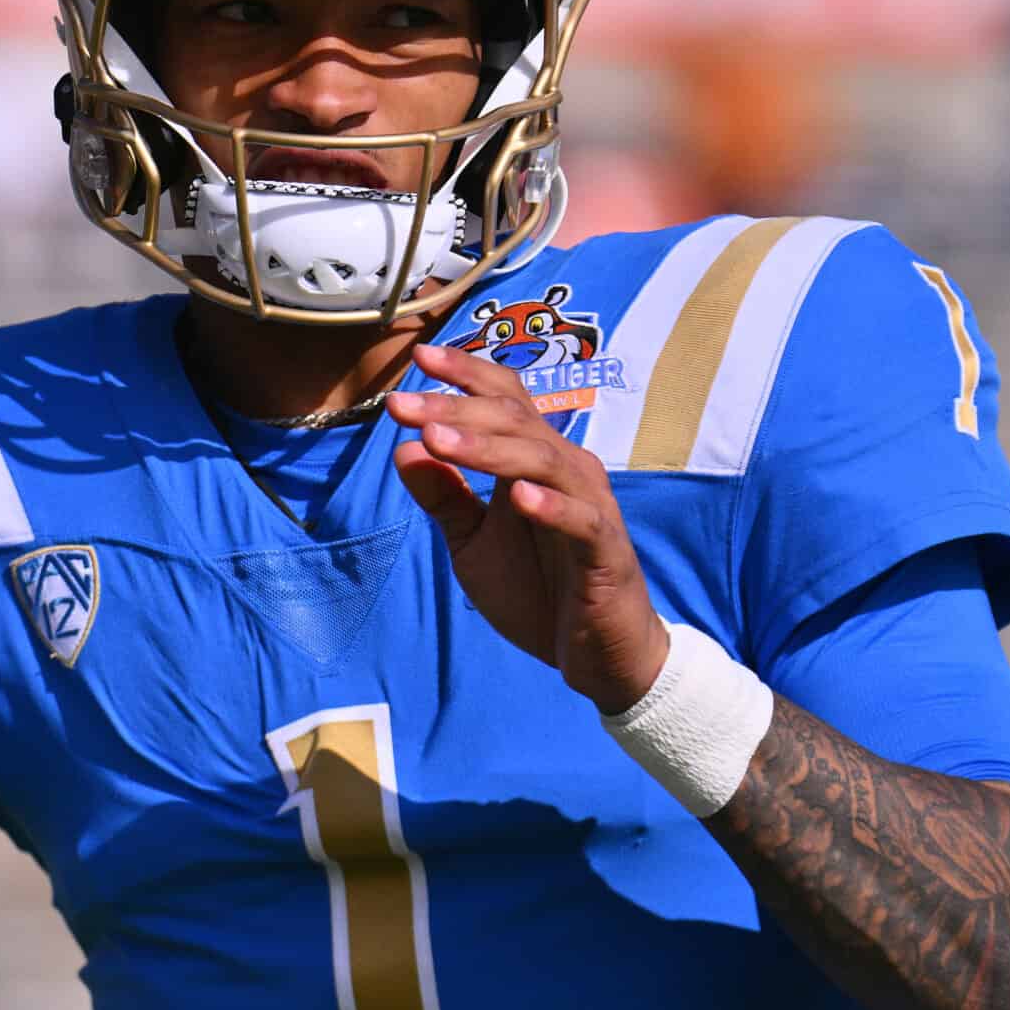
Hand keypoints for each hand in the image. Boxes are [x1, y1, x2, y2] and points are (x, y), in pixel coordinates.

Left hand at [387, 342, 670, 713]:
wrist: (596, 653)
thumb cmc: (538, 588)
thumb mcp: (473, 543)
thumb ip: (443, 497)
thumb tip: (402, 447)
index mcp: (533, 460)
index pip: (504, 399)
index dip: (466, 373)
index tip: (419, 355)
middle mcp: (565, 469)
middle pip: (514, 421)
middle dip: (456, 408)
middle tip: (404, 405)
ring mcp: (591, 507)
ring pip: (543, 460)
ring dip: (489, 448)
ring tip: (438, 440)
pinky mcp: (607, 552)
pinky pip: (582, 521)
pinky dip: (551, 506)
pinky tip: (518, 497)